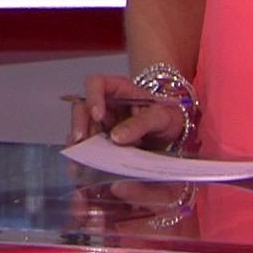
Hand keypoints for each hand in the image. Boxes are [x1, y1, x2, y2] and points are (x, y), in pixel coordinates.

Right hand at [66, 73, 189, 148]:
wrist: (173, 134)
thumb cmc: (168, 116)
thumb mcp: (161, 117)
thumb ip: (141, 124)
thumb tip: (116, 137)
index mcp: (118, 89)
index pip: (96, 83)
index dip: (93, 97)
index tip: (98, 116)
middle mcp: (105, 105)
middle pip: (82, 109)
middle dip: (79, 125)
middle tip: (81, 142)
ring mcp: (101, 124)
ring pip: (82, 130)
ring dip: (80, 145)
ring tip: (83, 160)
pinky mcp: (101, 143)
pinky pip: (88, 149)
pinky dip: (86, 158)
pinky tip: (89, 169)